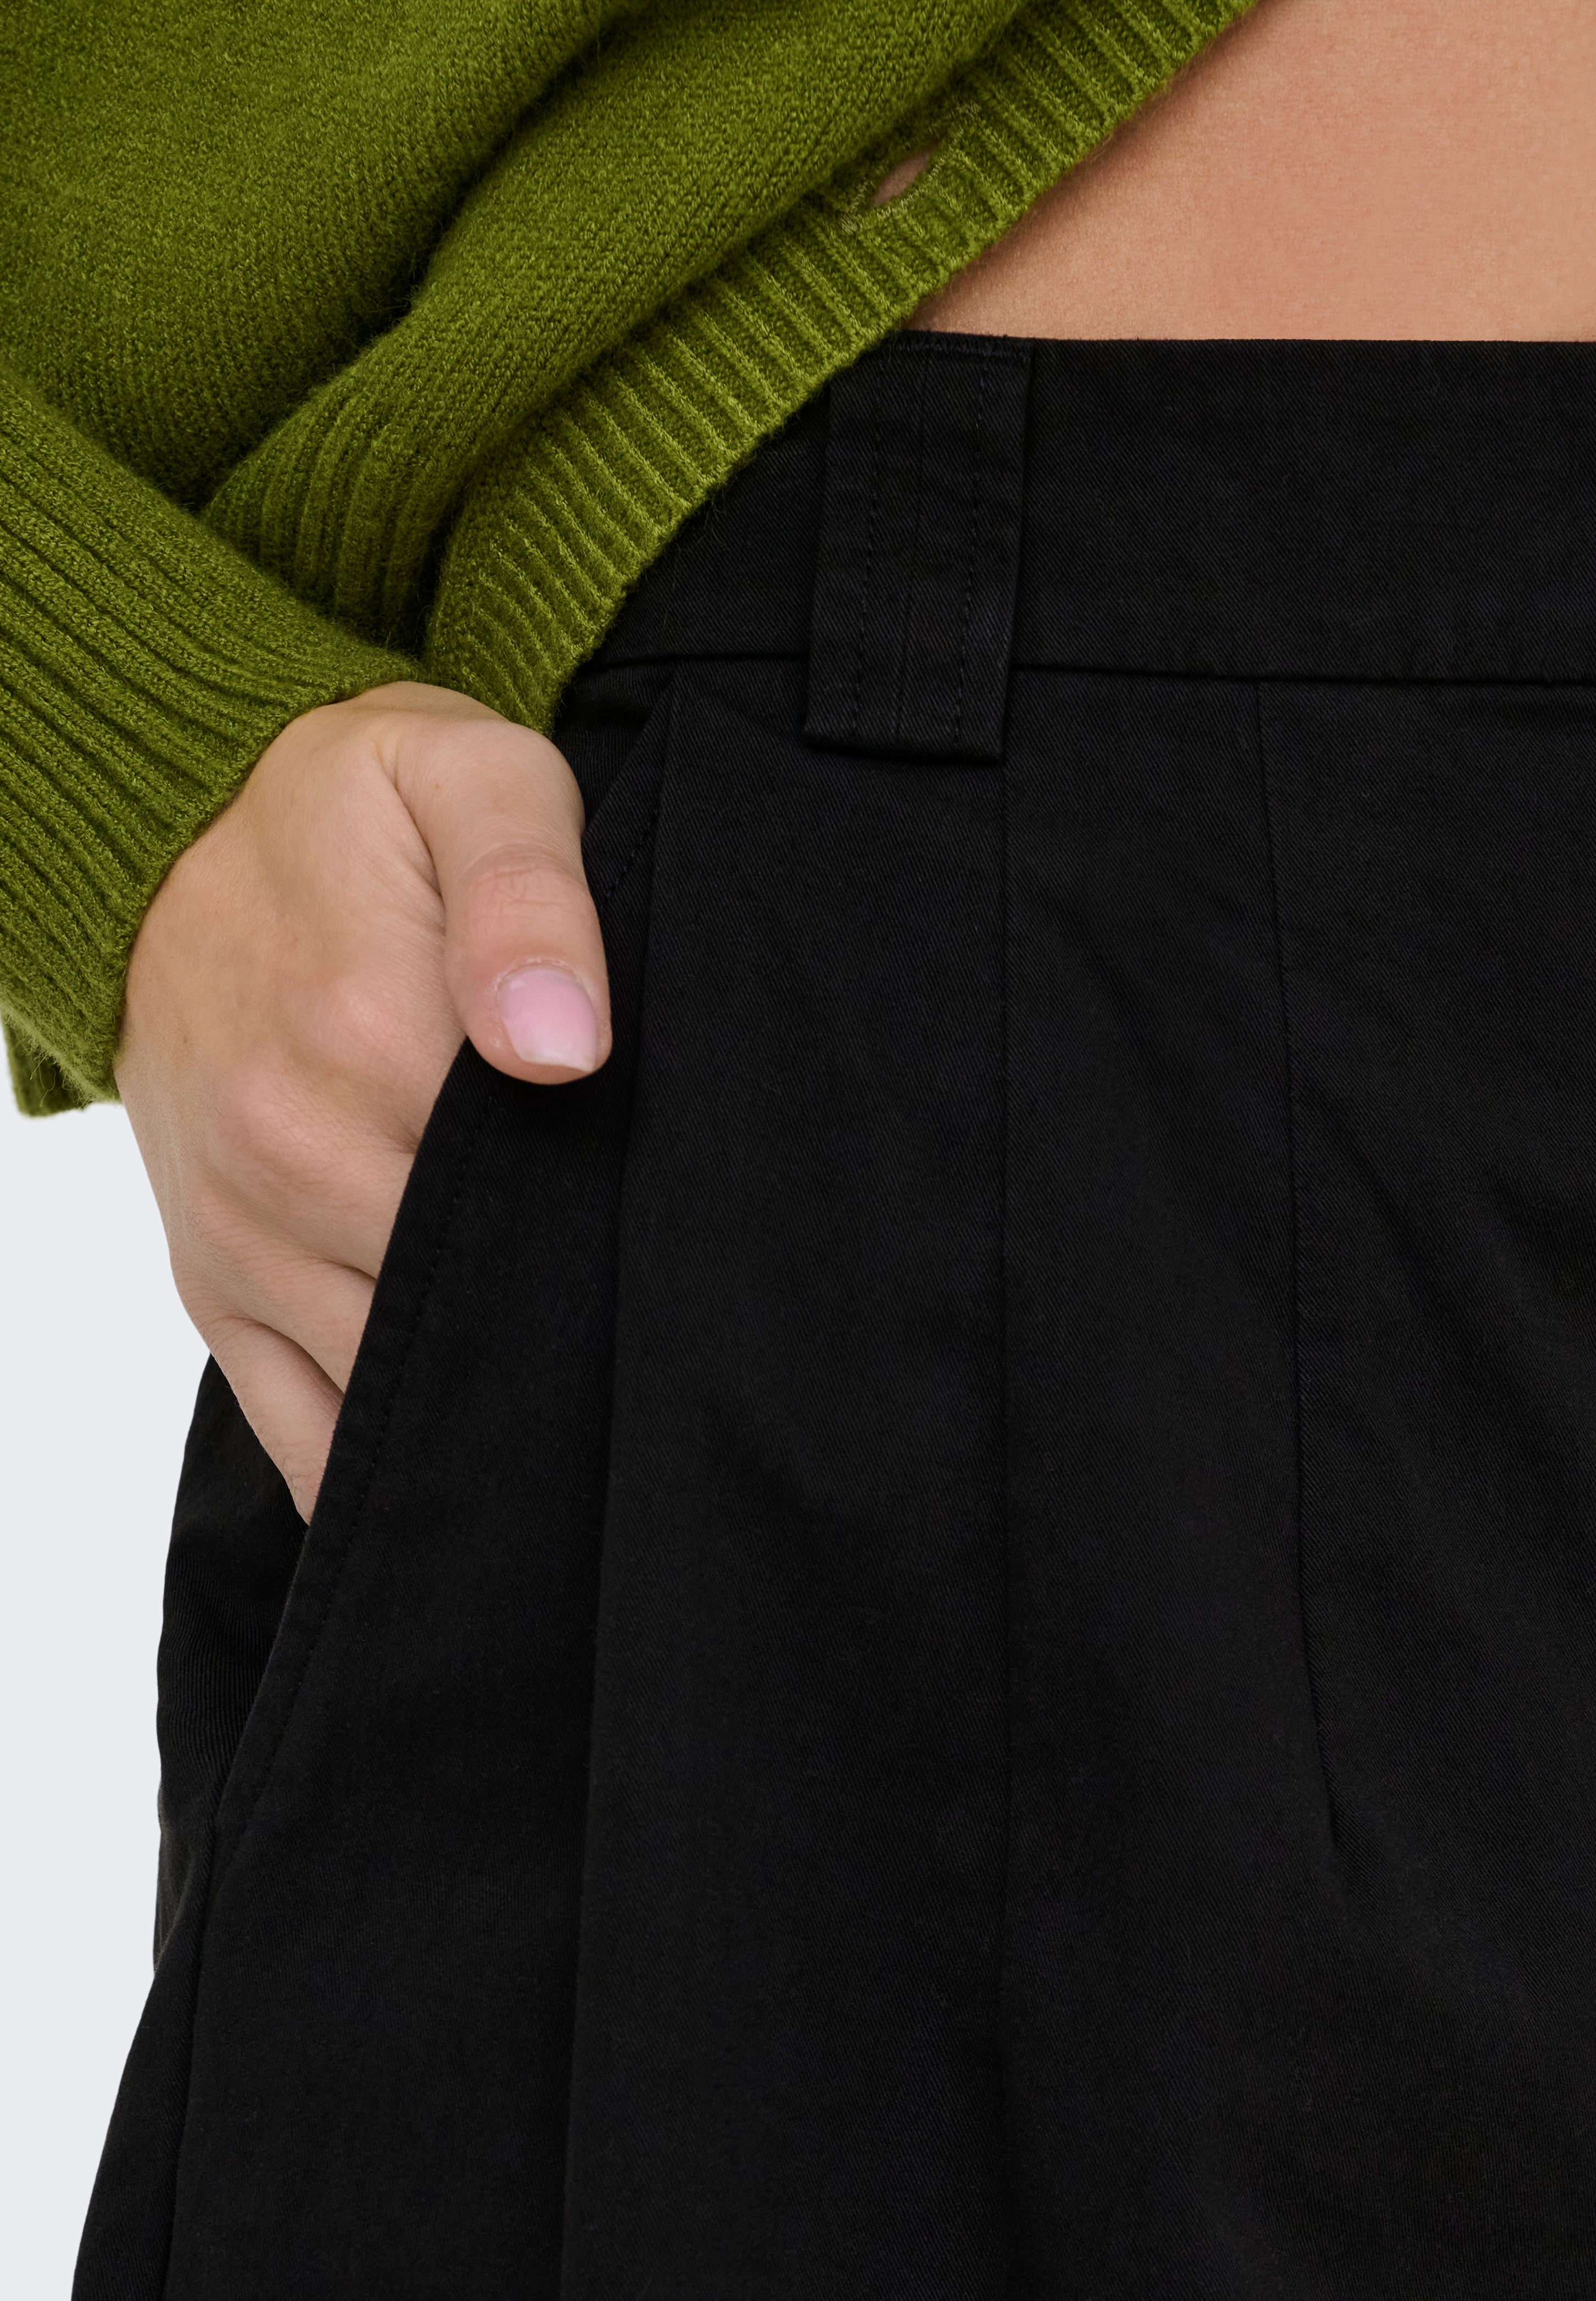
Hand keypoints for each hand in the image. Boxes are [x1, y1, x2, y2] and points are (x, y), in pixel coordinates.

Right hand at [115, 682, 610, 1516]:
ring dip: (493, 1410)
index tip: (680, 1256)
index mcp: (366, 1042)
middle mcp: (292, 1160)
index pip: (535, 1206)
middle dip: (569, 1331)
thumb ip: (531, 896)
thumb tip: (564, 1046)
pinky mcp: (216, 1289)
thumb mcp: (466, 781)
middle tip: (655, 1337)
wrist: (177, 824)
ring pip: (397, 1392)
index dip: (621, 1239)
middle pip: (472, 1311)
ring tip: (588, 1410)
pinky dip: (384, 1480)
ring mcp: (247, 1239)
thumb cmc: (353, 807)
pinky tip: (481, 1486)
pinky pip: (301, 1439)